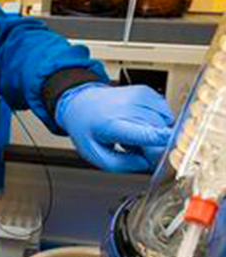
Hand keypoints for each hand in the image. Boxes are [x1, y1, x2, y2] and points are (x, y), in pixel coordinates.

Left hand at [56, 83, 174, 172]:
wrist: (81, 102)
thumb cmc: (87, 127)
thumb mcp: (96, 154)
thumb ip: (123, 164)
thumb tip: (147, 164)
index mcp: (111, 125)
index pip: (143, 133)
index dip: (160, 140)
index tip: (175, 145)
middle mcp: (126, 108)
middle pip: (157, 133)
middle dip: (153, 146)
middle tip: (134, 148)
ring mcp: (138, 97)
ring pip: (164, 124)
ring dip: (154, 133)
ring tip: (133, 132)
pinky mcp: (146, 92)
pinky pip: (164, 113)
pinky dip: (157, 121)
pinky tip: (139, 122)